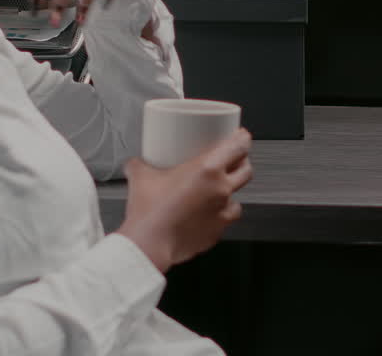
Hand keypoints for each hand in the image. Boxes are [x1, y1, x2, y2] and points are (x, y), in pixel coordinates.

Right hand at [117, 129, 253, 272]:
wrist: (149, 244)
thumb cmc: (149, 212)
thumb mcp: (141, 177)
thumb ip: (140, 165)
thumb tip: (135, 163)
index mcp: (207, 169)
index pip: (238, 147)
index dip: (243, 139)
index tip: (240, 136)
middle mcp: (220, 189)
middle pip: (246, 170)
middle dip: (242, 163)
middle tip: (232, 160)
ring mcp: (222, 212)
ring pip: (239, 197)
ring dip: (231, 192)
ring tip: (218, 191)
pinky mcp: (218, 231)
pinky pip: (226, 218)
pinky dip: (220, 215)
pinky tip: (208, 214)